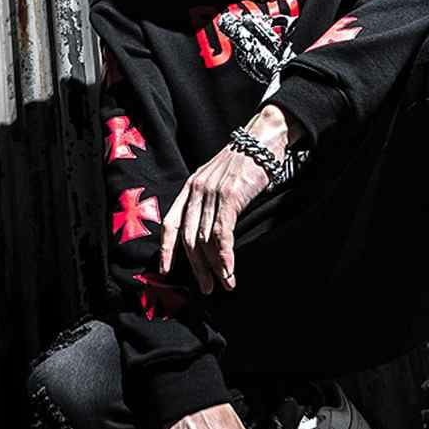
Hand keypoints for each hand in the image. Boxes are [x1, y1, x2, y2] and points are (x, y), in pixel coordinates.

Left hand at [158, 105, 304, 293]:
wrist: (262, 140)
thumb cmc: (244, 162)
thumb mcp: (218, 179)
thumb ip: (210, 201)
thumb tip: (209, 233)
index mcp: (190, 187)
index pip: (171, 222)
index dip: (166, 249)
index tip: (166, 271)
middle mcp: (197, 190)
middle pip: (189, 238)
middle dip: (197, 267)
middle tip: (206, 288)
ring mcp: (212, 193)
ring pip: (206, 239)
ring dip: (215, 267)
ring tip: (225, 284)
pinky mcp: (231, 196)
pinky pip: (222, 232)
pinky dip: (225, 255)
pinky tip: (229, 269)